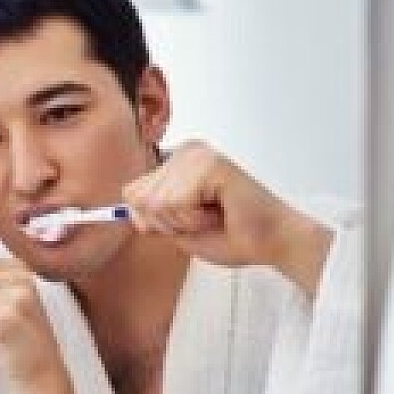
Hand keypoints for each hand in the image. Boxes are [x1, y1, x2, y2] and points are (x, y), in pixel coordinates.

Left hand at [122, 141, 332, 296]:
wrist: (272, 242)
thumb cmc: (232, 234)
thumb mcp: (176, 228)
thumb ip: (149, 218)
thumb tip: (122, 213)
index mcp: (176, 162)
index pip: (131, 193)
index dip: (153, 219)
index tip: (188, 219)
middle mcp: (185, 152)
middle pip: (138, 199)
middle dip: (168, 223)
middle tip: (203, 219)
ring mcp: (197, 155)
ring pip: (155, 203)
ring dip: (183, 222)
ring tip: (213, 215)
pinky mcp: (210, 165)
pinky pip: (176, 204)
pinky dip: (195, 219)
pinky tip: (219, 211)